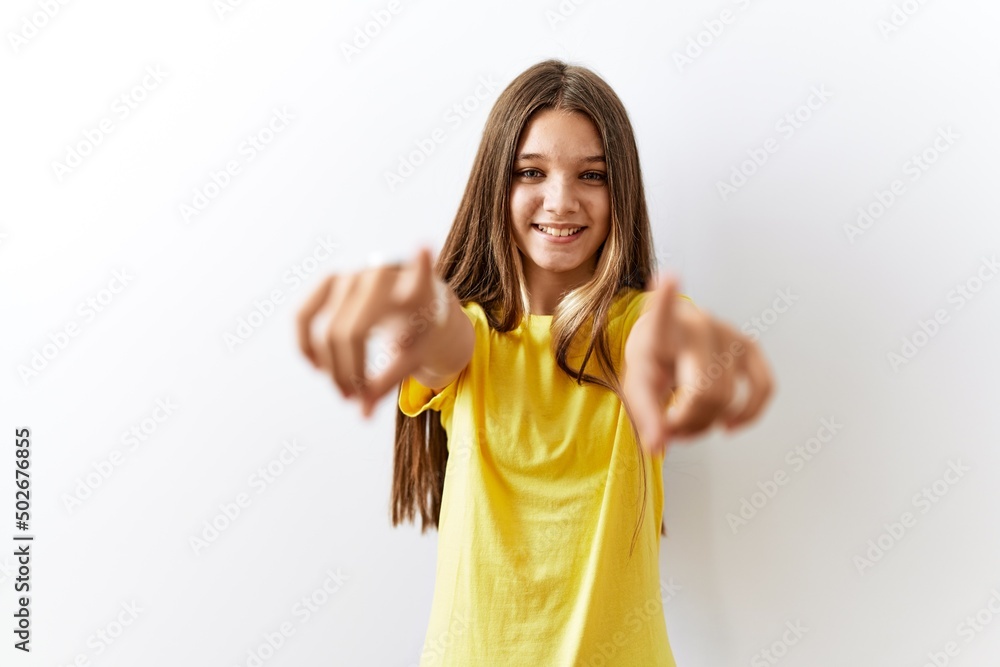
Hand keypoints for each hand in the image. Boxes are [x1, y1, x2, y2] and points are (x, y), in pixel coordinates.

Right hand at [295, 247, 448, 417]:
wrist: (416, 303)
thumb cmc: (421, 329)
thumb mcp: (417, 355)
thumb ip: (391, 380)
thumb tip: (363, 414)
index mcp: (417, 291)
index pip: (419, 274)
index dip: (420, 263)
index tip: (424, 248)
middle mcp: (382, 276)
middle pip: (351, 333)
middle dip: (349, 373)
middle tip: (356, 399)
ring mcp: (354, 275)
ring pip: (328, 331)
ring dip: (331, 368)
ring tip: (346, 393)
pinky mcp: (332, 280)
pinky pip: (304, 315)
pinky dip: (305, 344)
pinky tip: (316, 367)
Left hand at [622, 273, 774, 454]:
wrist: (667, 341)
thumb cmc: (651, 361)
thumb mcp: (636, 386)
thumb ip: (646, 416)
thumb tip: (659, 447)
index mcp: (661, 329)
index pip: (661, 314)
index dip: (665, 299)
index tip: (667, 277)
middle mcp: (698, 324)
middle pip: (703, 392)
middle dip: (686, 423)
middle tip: (669, 430)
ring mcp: (728, 333)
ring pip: (727, 398)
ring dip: (705, 425)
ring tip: (684, 428)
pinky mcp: (748, 345)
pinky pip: (763, 386)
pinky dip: (749, 413)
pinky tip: (728, 426)